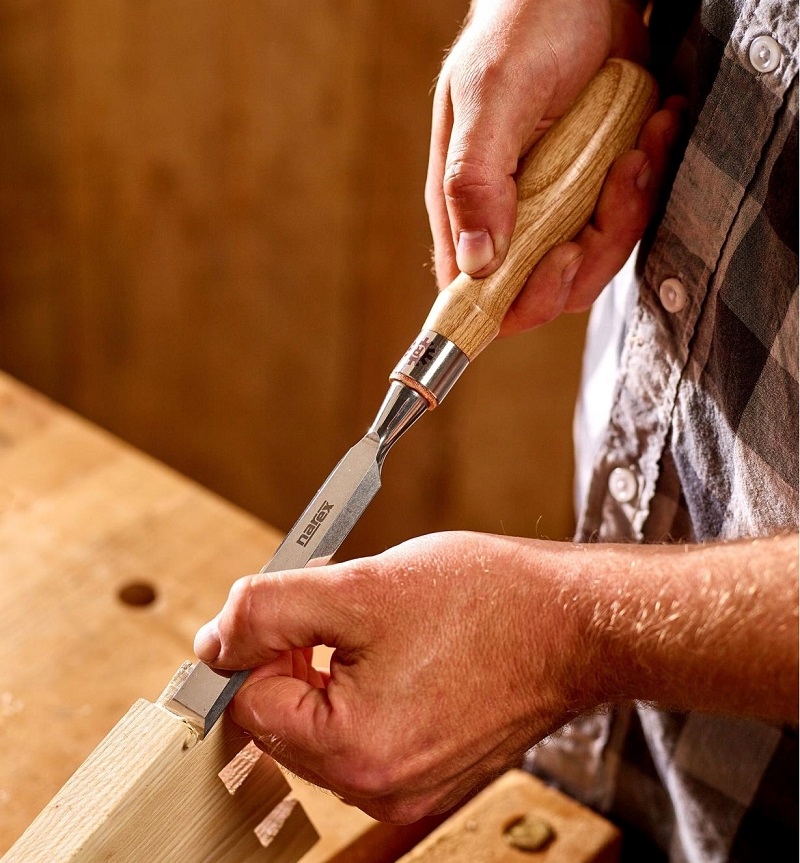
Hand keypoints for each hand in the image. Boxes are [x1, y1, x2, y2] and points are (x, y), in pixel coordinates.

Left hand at [194, 532, 595, 822]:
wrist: (576, 622)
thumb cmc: (486, 602)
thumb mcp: (359, 588)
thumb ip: (268, 612)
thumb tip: (212, 641)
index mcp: (355, 755)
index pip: (249, 705)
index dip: (256, 645)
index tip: (288, 607)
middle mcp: (381, 790)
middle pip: (285, 719)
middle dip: (296, 655)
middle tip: (343, 606)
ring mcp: (411, 787)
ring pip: (324, 722)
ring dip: (332, 667)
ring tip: (383, 623)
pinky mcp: (433, 770)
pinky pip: (367, 730)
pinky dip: (367, 685)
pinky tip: (404, 647)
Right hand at [426, 0, 684, 335]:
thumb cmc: (523, 27)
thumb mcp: (493, 96)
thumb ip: (475, 179)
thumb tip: (476, 264)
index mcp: (465, 205)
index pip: (475, 293)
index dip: (515, 300)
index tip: (559, 258)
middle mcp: (506, 218)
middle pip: (544, 289)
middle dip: (591, 250)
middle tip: (616, 178)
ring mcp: (553, 208)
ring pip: (591, 260)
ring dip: (627, 211)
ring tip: (640, 144)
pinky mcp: (592, 193)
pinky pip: (621, 223)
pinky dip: (644, 186)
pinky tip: (652, 130)